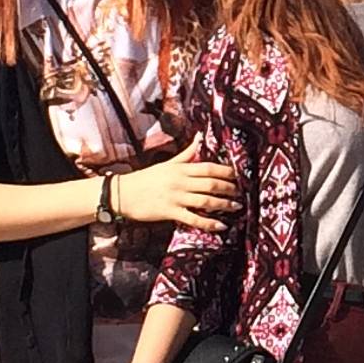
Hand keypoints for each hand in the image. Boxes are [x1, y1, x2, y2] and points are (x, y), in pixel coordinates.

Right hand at [112, 140, 235, 229]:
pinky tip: (221, 226)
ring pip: (205, 201)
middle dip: (229, 188)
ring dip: (224, 204)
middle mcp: (180, 181)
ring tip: (236, 207)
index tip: (238, 176)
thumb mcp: (167, 163)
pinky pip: (194, 219)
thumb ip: (186, 153)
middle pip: (211, 184)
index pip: (209, 168)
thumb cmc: (146, 178)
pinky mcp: (170, 212)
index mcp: (180, 168)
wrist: (122, 193)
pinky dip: (209, 223)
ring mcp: (176, 197)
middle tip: (241, 193)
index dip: (226, 172)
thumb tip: (199, 136)